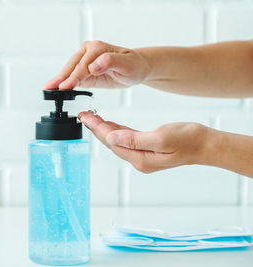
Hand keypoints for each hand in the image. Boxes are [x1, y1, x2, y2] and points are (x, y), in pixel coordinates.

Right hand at [44, 40, 150, 89]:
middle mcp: (88, 51)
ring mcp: (84, 60)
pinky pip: (72, 77)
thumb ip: (111, 62)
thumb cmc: (133, 65)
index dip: (73, 77)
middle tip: (50, 89)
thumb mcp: (127, 64)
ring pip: (69, 72)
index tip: (65, 86)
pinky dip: (64, 83)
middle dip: (60, 78)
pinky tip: (55, 89)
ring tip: (48, 89)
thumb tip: (95, 64)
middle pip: (72, 67)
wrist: (136, 69)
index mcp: (97, 48)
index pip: (82, 65)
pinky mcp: (84, 70)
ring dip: (58, 81)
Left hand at [78, 111, 210, 172]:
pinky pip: (127, 139)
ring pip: (117, 140)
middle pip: (112, 142)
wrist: (206, 144)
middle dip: (96, 128)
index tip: (86, 117)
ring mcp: (143, 156)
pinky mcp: (147, 149)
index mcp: (140, 158)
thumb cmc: (188, 140)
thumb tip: (112, 137)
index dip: (97, 128)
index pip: (112, 142)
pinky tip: (110, 124)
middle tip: (84, 115)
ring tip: (92, 117)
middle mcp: (139, 159)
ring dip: (104, 129)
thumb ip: (134, 139)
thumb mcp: (161, 138)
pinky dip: (117, 130)